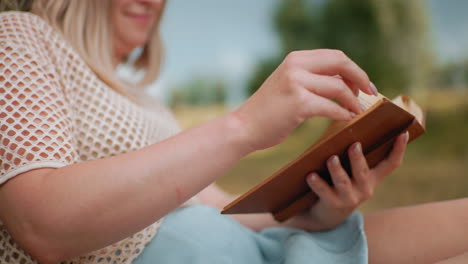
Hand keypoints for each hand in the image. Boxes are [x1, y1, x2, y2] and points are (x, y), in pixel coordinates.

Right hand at [232, 49, 377, 150]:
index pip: (335, 56)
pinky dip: (343, 113)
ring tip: (358, 110)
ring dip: (353, 101)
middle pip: (341, 63)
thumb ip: (312, 78)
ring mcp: (296, 83)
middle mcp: (296, 65)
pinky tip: (347, 119)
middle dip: (360, 78)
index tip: (364, 83)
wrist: (244, 127)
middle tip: (370, 93)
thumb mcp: (289, 84)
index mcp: (295, 59)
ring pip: (339, 87)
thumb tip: (344, 81)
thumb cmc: (268, 111)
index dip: (354, 69)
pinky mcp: (298, 103)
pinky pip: (331, 107)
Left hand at [288, 131, 408, 230]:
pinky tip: (310, 175)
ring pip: (343, 182)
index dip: (399, 149)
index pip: (391, 164)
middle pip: (363, 172)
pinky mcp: (333, 203)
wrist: (328, 214)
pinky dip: (317, 183)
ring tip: (331, 159)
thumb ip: (354, 154)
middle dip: (358, 159)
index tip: (403, 132)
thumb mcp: (352, 171)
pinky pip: (324, 192)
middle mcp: (364, 188)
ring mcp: (349, 197)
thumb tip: (347, 119)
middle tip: (354, 145)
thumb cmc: (340, 182)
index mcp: (373, 177)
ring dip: (337, 170)